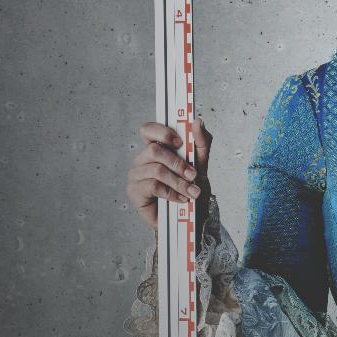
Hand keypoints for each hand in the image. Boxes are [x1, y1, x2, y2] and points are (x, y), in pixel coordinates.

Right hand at [127, 116, 213, 230]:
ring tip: (192, 192)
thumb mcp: (201, 162)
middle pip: (154, 150)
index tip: (180, 142)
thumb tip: (198, 121)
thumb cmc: (191, 185)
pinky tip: (181, 199)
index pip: (147, 129)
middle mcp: (143, 159)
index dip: (161, 132)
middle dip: (177, 163)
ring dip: (178, 181)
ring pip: (156, 170)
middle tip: (193, 174)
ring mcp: (136, 174)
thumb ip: (201, 141)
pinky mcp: (134, 191)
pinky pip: (153, 186)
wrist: (189, 215)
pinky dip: (172, 193)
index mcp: (156, 147)